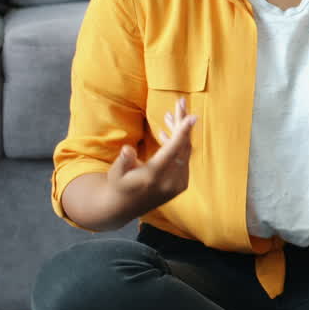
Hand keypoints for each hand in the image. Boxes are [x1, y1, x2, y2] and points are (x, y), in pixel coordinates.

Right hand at [108, 96, 196, 211]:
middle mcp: (170, 180)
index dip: (183, 132)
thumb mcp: (116, 173)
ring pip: (184, 151)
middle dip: (182, 123)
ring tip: (169, 114)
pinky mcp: (180, 184)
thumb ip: (124, 161)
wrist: (124, 207)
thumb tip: (127, 149)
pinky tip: (164, 132)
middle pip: (182, 146)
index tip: (193, 116)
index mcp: (154, 176)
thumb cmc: (118, 184)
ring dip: (178, 133)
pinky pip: (183, 159)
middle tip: (180, 102)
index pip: (173, 150)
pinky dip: (177, 145)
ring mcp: (178, 183)